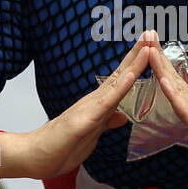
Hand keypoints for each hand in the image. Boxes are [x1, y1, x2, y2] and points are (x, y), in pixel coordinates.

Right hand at [18, 31, 156, 177]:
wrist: (36, 156)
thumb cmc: (62, 146)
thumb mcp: (92, 134)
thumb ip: (107, 122)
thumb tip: (122, 117)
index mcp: (99, 104)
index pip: (121, 80)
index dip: (137, 63)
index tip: (150, 46)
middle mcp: (94, 101)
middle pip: (121, 74)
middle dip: (137, 54)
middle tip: (151, 32)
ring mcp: (89, 108)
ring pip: (116, 83)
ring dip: (133, 64)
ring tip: (146, 46)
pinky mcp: (83, 121)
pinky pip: (105, 103)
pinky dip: (119, 89)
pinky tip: (130, 76)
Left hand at [148, 41, 187, 188]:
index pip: (175, 83)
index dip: (161, 65)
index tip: (149, 45)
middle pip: (175, 80)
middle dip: (159, 57)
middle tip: (148, 33)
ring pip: (179, 91)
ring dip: (164, 70)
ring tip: (152, 50)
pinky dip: (175, 97)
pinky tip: (165, 83)